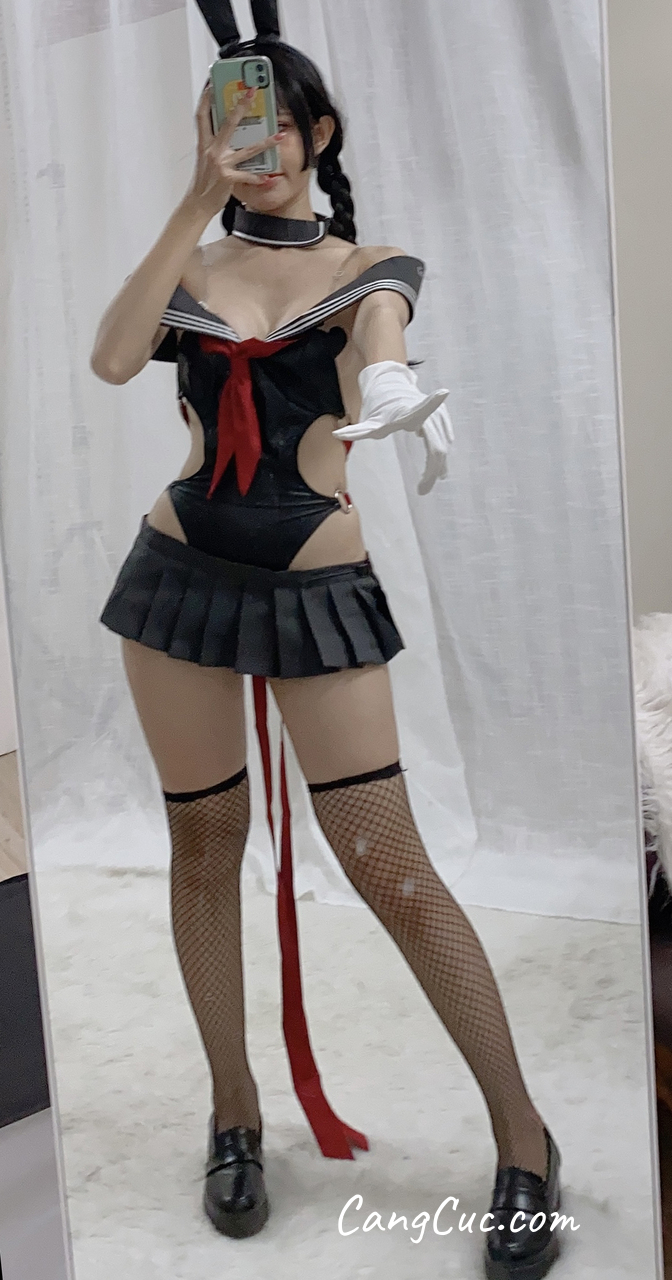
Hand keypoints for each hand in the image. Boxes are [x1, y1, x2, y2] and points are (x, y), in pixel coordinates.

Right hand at [185, 84, 282, 218]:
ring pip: (246, 149)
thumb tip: (223, 129)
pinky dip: (258, 178)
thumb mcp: (205, 158)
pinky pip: (247, 175)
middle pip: (228, 123)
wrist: (197, 204)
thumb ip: (214, 143)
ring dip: (265, 142)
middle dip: (240, 105)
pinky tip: (269, 178)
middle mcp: (211, 150)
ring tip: (280, 136)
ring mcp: (220, 163)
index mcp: (204, 143)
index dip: (206, 98)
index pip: (202, 115)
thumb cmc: (203, 182)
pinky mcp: (227, 178)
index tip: (213, 83)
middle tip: (252, 91)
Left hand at [332, 360, 454, 494]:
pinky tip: (438, 470)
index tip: (442, 393)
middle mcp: (426, 411)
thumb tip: (336, 434)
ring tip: (427, 483)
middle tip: (422, 490)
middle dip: (431, 472)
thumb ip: (356, 431)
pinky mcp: (443, 418)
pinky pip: (445, 441)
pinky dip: (441, 457)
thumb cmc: (381, 409)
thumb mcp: (369, 423)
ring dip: (438, 467)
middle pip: (436, 447)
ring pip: (443, 446)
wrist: (394, 388)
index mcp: (408, 411)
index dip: (431, 403)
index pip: (420, 409)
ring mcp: (438, 414)